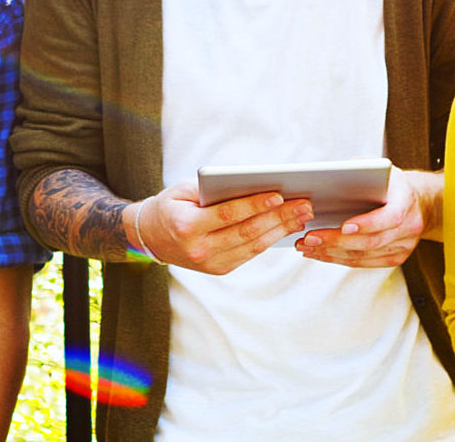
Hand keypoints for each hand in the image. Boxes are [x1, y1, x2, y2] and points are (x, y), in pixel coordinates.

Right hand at [126, 180, 310, 274]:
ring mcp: (210, 264)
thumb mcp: (183, 191)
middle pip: (247, 232)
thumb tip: (254, 184)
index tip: (279, 195)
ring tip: (303, 215)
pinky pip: (250, 253)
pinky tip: (288, 227)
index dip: (255, 205)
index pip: (228, 215)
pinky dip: (271, 240)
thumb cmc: (171, 205)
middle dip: (279, 217)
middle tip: (305, 204)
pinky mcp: (219, 269)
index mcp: (187, 227)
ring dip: (281, 230)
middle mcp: (198, 250)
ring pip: (253, 246)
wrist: (149, 236)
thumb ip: (214, 189)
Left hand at [296, 168, 439, 267]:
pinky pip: (364, 262)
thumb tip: (329, 174)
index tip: (343, 225)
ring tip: (307, 247)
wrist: (418, 201)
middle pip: (373, 241)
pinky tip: (321, 253)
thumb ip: (360, 169)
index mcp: (407, 200)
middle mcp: (410, 226)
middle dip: (338, 241)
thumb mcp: (380, 169)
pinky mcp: (396, 257)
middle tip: (310, 238)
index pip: (391, 216)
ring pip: (365, 255)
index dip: (368, 223)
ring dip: (332, 253)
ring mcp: (404, 245)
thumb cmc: (391, 183)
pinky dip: (339, 259)